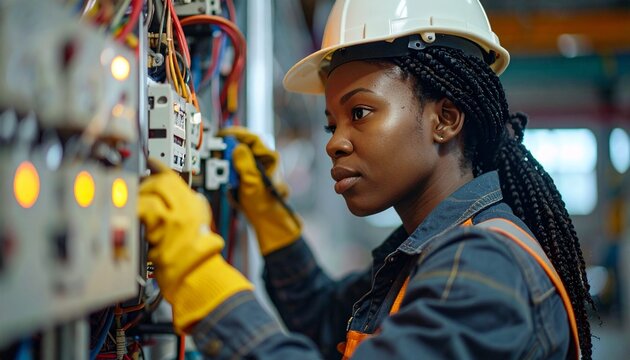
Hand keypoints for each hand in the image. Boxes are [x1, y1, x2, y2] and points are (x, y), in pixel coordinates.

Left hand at [138, 158, 252, 332]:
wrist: (197, 276)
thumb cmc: (196, 258)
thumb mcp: (199, 225)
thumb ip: (188, 208)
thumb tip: (174, 195)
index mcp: (196, 206)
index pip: (176, 178)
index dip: (160, 167)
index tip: (151, 161)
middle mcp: (187, 210)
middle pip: (162, 183)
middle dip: (146, 185)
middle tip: (139, 192)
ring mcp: (174, 221)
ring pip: (151, 197)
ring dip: (138, 200)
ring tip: (135, 209)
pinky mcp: (161, 234)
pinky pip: (143, 214)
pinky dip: (135, 213)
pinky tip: (133, 219)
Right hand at [218, 127, 301, 254]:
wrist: (264, 218)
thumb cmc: (264, 202)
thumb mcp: (252, 183)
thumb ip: (245, 164)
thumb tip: (238, 148)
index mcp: (269, 157)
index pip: (252, 138)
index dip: (237, 134)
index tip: (223, 135)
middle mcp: (262, 159)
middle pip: (243, 144)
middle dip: (229, 147)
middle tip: (217, 151)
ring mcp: (254, 166)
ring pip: (237, 155)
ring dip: (227, 159)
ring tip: (220, 166)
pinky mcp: (246, 173)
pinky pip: (234, 166)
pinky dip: (228, 169)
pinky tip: (225, 176)